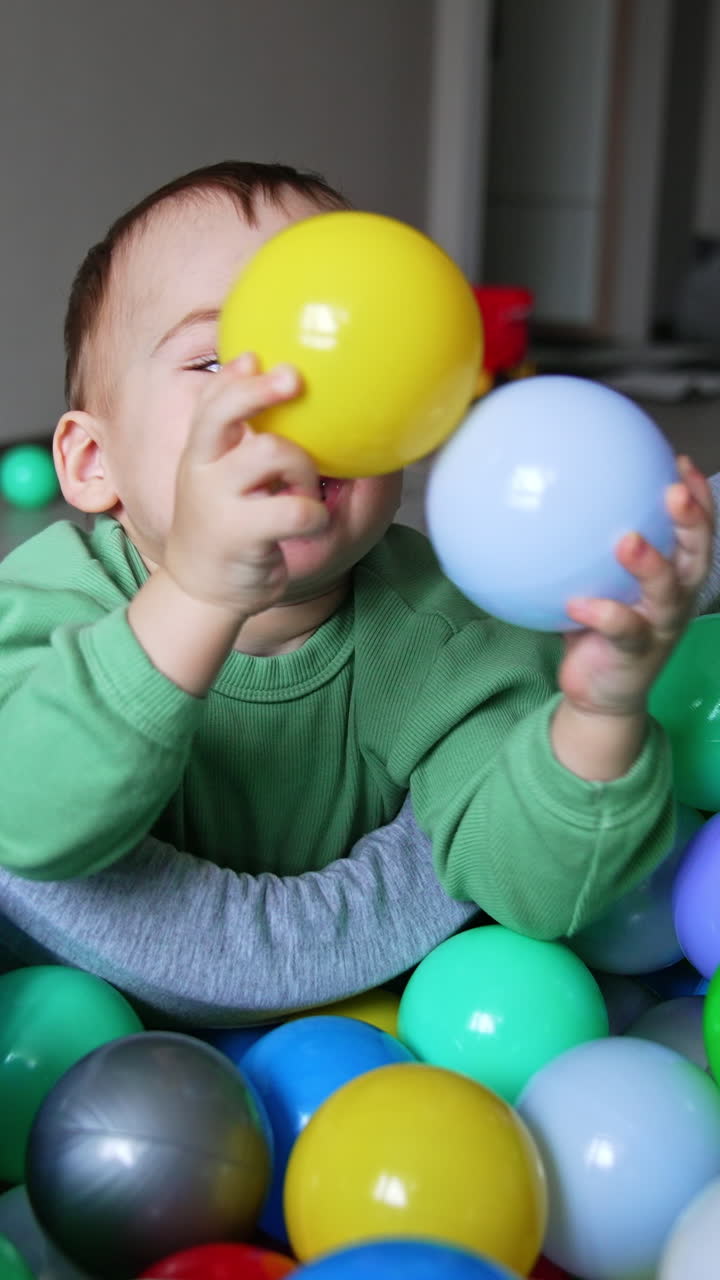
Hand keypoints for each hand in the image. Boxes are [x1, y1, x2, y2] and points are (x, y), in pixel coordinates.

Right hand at [165, 353, 327, 617]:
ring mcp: (219, 502)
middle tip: (294, 380)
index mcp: (200, 453)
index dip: (232, 376)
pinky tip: (312, 523)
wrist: (201, 589)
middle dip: (261, 392)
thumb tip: (282, 391)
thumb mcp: (218, 479)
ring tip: (305, 490)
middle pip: (226, 414)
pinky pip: (296, 509)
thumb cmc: (224, 527)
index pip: (209, 402)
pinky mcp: (241, 535)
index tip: (256, 356)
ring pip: (272, 452)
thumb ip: (237, 443)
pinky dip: (316, 514)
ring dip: (304, 468)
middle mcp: (203, 471)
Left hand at [559, 456, 713, 716]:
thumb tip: (554, 495)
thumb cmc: (600, 629)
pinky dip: (601, 615)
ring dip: (650, 565)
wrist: (601, 694)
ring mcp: (659, 628)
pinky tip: (575, 603)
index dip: (697, 497)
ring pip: (667, 594)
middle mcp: (675, 599)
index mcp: (675, 576)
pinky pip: (621, 632)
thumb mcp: (599, 581)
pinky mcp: (636, 655)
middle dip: (692, 522)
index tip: (679, 462)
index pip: (696, 531)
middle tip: (674, 492)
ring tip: (628, 540)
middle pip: (697, 555)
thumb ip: (589, 547)